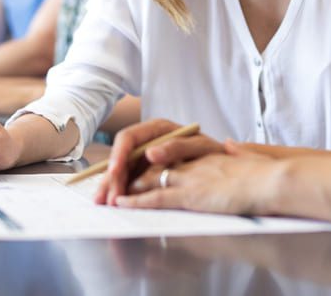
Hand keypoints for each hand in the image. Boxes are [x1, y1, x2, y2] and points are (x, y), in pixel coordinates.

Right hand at [94, 118, 224, 205]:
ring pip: (121, 169)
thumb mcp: (201, 147)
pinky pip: (129, 180)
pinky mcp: (147, 173)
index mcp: (158, 129)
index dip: (119, 155)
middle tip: (106, 196)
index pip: (130, 138)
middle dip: (111, 177)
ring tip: (101, 202)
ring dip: (110, 185)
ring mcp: (146, 158)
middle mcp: (148, 141)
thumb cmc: (215, 153)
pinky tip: (112, 202)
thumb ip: (177, 146)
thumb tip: (150, 153)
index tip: (115, 172)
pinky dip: (120, 191)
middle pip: (121, 156)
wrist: (229, 170)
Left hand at [114, 140, 281, 214]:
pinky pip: (157, 196)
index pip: (168, 152)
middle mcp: (193, 160)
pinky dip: (137, 200)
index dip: (148, 161)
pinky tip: (122, 202)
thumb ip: (237, 152)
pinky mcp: (191, 193)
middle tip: (111, 184)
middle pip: (152, 163)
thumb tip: (232, 145)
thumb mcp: (248, 158)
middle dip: (128, 174)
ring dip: (127, 186)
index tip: (134, 167)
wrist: (272, 181)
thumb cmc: (266, 175)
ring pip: (148, 178)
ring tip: (109, 194)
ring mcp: (190, 175)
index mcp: (205, 151)